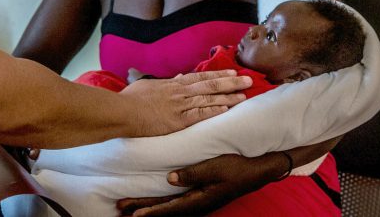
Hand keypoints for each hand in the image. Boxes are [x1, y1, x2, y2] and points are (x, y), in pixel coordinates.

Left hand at [116, 152, 286, 215]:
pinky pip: (176, 199)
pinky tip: (154, 199)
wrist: (258, 170)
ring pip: (168, 204)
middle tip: (120, 208)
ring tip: (129, 206)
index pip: (169, 207)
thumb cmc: (238, 167)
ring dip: (149, 204)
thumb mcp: (216, 167)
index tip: (133, 213)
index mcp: (200, 199)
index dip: (150, 210)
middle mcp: (197, 203)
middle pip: (164, 207)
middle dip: (142, 208)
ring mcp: (199, 200)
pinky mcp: (200, 194)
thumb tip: (170, 178)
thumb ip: (193, 173)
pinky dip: (161, 200)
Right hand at [119, 70, 250, 136]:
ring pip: (209, 99)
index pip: (200, 77)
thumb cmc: (130, 99)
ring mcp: (180, 106)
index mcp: (173, 84)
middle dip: (231, 82)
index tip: (232, 71)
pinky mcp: (178, 121)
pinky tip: (228, 109)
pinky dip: (214, 111)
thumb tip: (178, 77)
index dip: (218, 74)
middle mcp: (180, 92)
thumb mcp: (148, 85)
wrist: (122, 111)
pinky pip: (200, 115)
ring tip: (245, 95)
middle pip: (210, 85)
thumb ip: (166, 82)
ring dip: (228, 97)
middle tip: (248, 80)